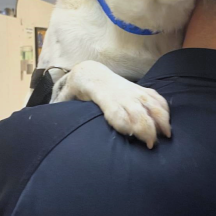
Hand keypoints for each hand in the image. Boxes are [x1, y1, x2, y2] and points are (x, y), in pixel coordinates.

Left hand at [52, 60, 170, 148]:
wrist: (90, 70)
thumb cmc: (77, 87)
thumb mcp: (67, 97)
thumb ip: (62, 109)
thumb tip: (48, 124)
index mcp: (101, 95)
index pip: (116, 110)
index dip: (126, 122)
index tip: (134, 135)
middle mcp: (120, 92)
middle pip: (139, 108)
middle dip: (148, 126)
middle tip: (151, 145)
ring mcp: (132, 90)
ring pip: (151, 101)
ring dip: (161, 118)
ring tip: (166, 135)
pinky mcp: (139, 89)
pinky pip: (156, 96)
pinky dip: (164, 108)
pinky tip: (167, 121)